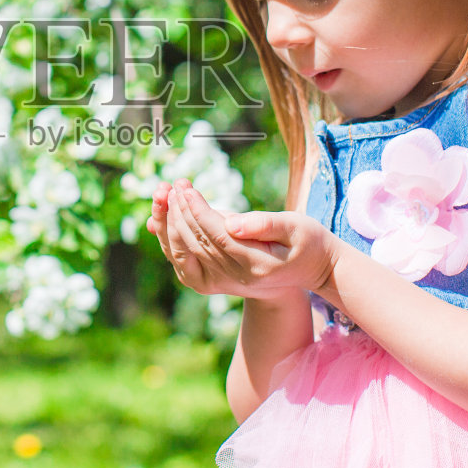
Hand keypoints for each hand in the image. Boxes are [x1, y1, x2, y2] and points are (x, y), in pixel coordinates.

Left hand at [153, 178, 339, 297]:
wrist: (310, 271)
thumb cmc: (307, 241)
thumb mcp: (297, 227)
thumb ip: (266, 224)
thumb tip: (231, 223)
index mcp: (256, 263)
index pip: (217, 235)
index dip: (198, 211)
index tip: (185, 188)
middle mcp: (235, 277)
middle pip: (197, 243)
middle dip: (179, 212)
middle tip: (171, 185)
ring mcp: (223, 282)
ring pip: (186, 253)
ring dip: (169, 224)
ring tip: (163, 194)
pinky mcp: (214, 281)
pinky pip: (185, 261)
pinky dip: (169, 241)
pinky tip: (157, 221)